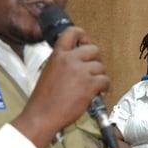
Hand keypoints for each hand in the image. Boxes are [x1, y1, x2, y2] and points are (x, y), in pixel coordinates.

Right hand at [12, 26, 108, 147]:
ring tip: (93, 86)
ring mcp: (81, 71)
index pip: (72, 32)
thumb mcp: (49, 71)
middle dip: (95, 60)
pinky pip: (105, 80)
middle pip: (94, 49)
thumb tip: (78, 61)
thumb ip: (63, 62)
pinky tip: (97, 94)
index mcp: (58, 55)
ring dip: (100, 77)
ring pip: (101, 67)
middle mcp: (70, 60)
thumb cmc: (44, 99)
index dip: (83, 36)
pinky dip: (104, 88)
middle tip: (92, 70)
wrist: (42, 115)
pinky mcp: (90, 84)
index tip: (85, 43)